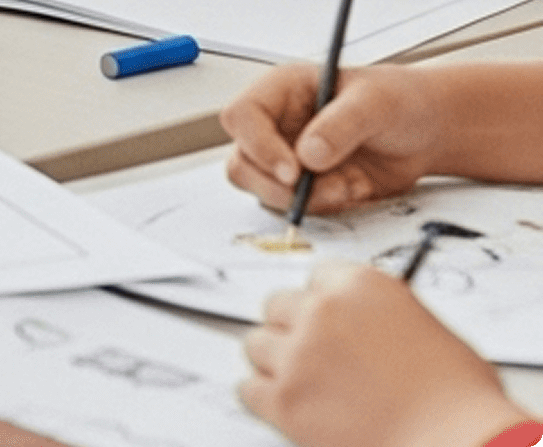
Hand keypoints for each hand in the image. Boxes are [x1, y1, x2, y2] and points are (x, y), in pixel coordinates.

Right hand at [222, 64, 443, 216]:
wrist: (425, 132)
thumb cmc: (398, 101)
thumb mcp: (374, 103)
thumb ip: (340, 125)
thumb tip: (308, 155)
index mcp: (281, 90)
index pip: (242, 115)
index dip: (258, 145)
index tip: (293, 171)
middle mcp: (276, 124)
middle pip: (243, 161)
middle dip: (274, 184)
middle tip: (309, 191)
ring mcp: (289, 157)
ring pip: (265, 189)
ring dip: (306, 199)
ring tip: (346, 187)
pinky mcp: (307, 185)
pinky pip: (300, 207)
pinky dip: (327, 207)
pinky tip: (354, 188)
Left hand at [239, 260, 529, 446]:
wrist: (460, 443)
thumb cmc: (460, 400)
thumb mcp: (427, 333)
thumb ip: (382, 318)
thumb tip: (362, 328)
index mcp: (360, 285)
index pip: (318, 277)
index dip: (324, 303)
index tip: (330, 322)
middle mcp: (321, 310)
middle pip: (277, 305)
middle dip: (293, 329)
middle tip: (314, 356)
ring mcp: (298, 354)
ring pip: (256, 344)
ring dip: (275, 362)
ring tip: (304, 384)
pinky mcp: (284, 399)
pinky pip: (248, 388)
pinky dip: (264, 399)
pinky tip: (289, 408)